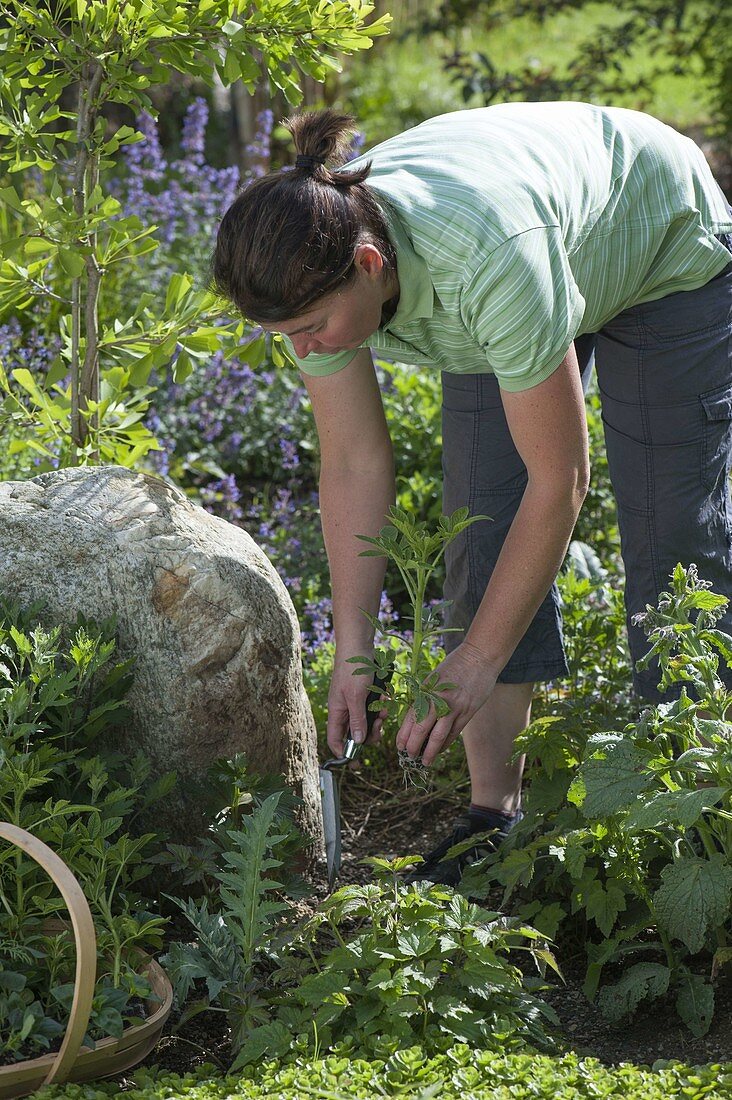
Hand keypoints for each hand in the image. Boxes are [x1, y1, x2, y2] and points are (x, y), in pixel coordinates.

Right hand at [326, 653, 388, 756]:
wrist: (358, 645)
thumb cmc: (353, 669)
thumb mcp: (356, 697)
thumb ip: (357, 720)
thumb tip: (357, 741)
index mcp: (337, 712)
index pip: (335, 739)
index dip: (344, 752)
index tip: (357, 762)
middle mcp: (345, 709)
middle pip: (356, 733)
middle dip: (370, 732)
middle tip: (380, 726)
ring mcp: (355, 701)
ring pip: (368, 721)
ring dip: (378, 717)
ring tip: (385, 707)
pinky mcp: (365, 694)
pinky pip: (374, 707)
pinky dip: (381, 705)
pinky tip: (386, 696)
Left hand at [395, 642, 496, 766]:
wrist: (479, 656)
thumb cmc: (455, 664)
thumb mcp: (434, 677)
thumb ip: (426, 695)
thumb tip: (417, 718)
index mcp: (426, 690)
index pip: (411, 717)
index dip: (404, 734)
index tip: (399, 746)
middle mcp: (437, 700)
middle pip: (421, 729)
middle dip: (413, 746)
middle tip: (409, 756)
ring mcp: (454, 707)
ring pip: (438, 736)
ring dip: (430, 751)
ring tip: (425, 761)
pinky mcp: (468, 712)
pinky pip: (454, 733)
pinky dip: (446, 744)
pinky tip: (440, 750)